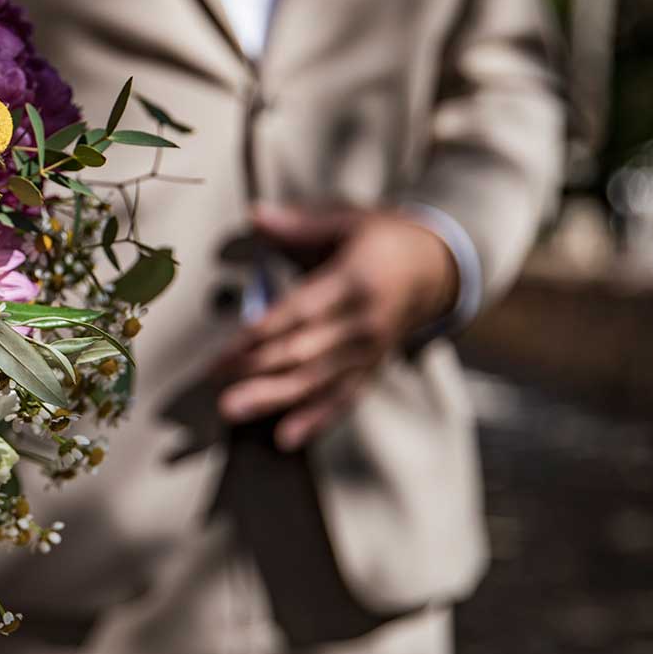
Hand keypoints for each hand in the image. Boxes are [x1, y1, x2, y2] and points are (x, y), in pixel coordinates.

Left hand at [212, 204, 459, 450]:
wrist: (437, 267)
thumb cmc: (381, 238)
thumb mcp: (347, 221)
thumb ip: (299, 225)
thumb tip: (254, 214)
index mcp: (354, 281)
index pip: (301, 312)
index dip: (261, 333)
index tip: (225, 350)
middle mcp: (364, 322)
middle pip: (305, 352)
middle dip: (257, 372)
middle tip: (215, 391)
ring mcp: (371, 350)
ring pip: (318, 381)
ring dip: (274, 400)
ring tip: (233, 412)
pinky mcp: (373, 368)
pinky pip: (344, 398)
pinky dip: (316, 419)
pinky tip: (285, 438)